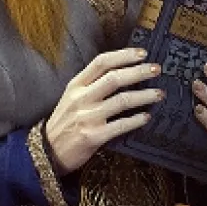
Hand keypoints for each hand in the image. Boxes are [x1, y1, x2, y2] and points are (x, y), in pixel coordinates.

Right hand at [44, 48, 164, 173]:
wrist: (47, 152)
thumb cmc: (65, 122)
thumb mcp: (71, 97)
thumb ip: (92, 85)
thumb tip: (123, 72)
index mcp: (76, 85)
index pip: (101, 62)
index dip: (124, 55)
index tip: (142, 53)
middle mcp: (81, 98)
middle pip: (114, 78)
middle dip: (139, 72)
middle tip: (157, 69)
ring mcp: (87, 117)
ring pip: (122, 100)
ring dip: (144, 95)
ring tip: (159, 94)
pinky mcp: (94, 136)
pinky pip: (120, 125)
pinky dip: (136, 120)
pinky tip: (146, 117)